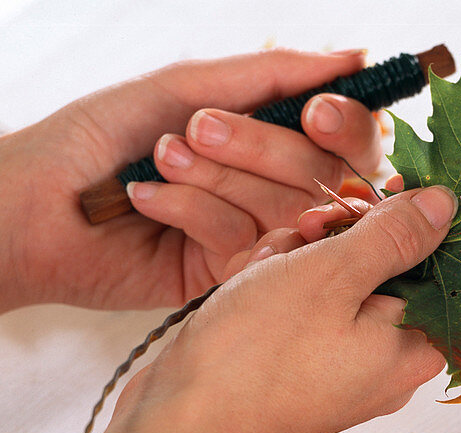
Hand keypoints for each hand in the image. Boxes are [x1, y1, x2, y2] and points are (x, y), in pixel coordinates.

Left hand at [0, 48, 382, 312]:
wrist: (33, 205)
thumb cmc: (97, 138)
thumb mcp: (186, 86)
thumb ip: (273, 74)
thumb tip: (355, 57)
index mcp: (272, 141)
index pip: (347, 139)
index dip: (345, 126)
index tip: (317, 112)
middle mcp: (273, 190)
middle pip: (323, 175)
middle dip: (259, 147)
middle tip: (194, 129)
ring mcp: (255, 236)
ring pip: (287, 209)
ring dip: (216, 177)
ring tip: (158, 162)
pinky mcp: (229, 275)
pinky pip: (247, 243)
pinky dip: (194, 211)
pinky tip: (149, 204)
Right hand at [117, 184, 457, 432]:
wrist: (177, 426)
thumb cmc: (257, 353)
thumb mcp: (333, 275)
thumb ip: (395, 237)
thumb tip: (446, 206)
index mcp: (413, 351)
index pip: (431, 267)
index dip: (395, 225)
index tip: (354, 204)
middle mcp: (384, 365)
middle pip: (377, 269)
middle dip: (330, 243)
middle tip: (298, 239)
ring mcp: (339, 367)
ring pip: (329, 280)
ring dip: (292, 260)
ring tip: (259, 276)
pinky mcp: (297, 366)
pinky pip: (298, 307)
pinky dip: (271, 287)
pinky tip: (245, 288)